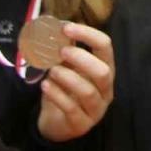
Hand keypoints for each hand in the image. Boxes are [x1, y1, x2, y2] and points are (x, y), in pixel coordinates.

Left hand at [36, 23, 114, 142]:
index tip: (66, 28)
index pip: (105, 47)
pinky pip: (71, 109)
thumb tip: (56, 26)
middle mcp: (105, 90)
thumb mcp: (67, 68)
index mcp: (105, 70)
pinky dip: (57, 95)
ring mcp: (95, 110)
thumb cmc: (65, 90)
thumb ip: (66, 50)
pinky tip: (45, 86)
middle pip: (103, 72)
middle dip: (82, 59)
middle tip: (61, 52)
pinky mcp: (81, 124)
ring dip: (67, 78)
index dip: (88, 35)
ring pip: (88, 92)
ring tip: (51, 71)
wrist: (56, 123)